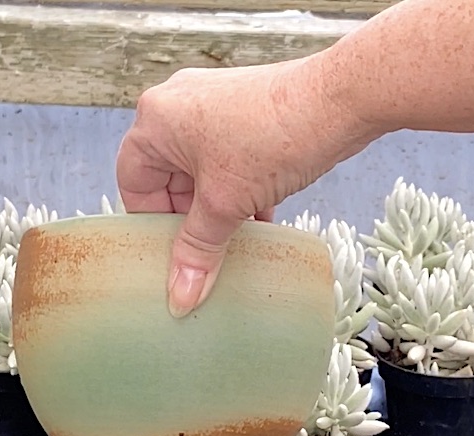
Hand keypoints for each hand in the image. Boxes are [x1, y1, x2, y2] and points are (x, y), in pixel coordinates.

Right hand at [117, 58, 376, 316]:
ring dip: (217, 210)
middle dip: (189, 220)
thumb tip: (180, 297)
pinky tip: (260, 223)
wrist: (340, 100)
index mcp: (155, 120)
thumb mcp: (226, 203)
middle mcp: (177, 106)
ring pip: (202, 173)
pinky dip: (238, 192)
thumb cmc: (274, 138)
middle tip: (203, 256)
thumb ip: (198, 251)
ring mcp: (213, 105)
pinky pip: (229, 161)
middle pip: (168, 179)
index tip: (170, 255)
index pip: (133, 183)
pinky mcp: (245, 111)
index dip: (151, 224)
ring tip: (234, 244)